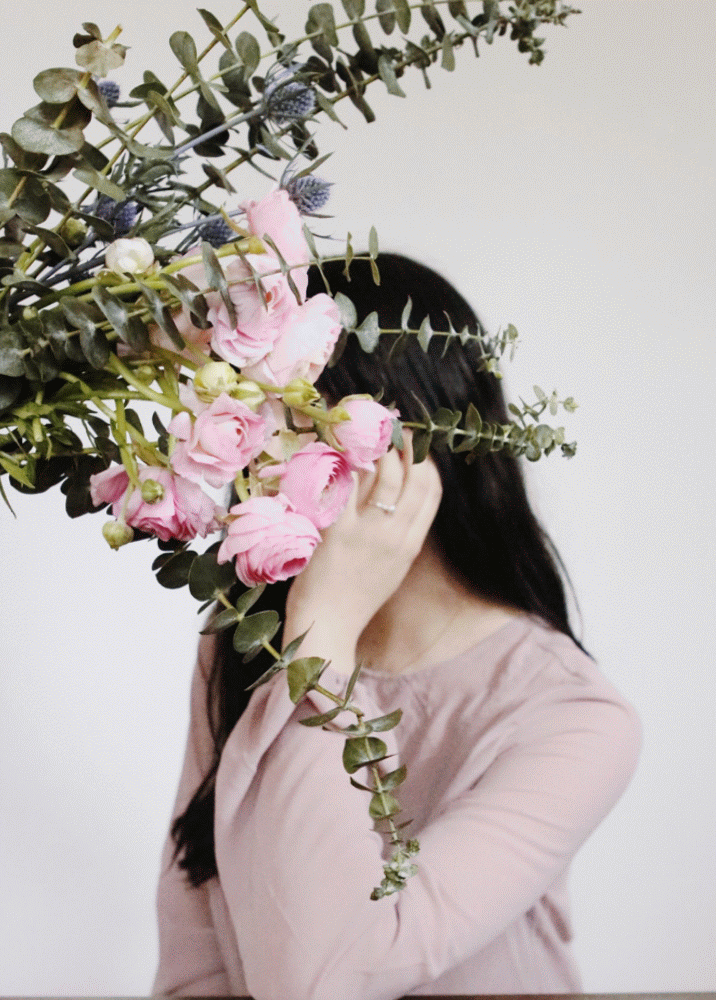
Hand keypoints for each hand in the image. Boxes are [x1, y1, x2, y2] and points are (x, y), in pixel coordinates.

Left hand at [284, 432, 442, 670]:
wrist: (328, 629)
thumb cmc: (354, 600)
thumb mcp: (389, 568)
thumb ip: (394, 534)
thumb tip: (390, 496)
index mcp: (410, 545)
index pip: (431, 493)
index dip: (427, 462)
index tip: (416, 444)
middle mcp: (395, 536)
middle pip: (414, 479)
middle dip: (408, 446)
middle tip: (395, 426)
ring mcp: (368, 533)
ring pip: (385, 476)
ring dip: (380, 447)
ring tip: (368, 429)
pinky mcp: (338, 533)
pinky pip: (346, 488)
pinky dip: (345, 464)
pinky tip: (339, 447)